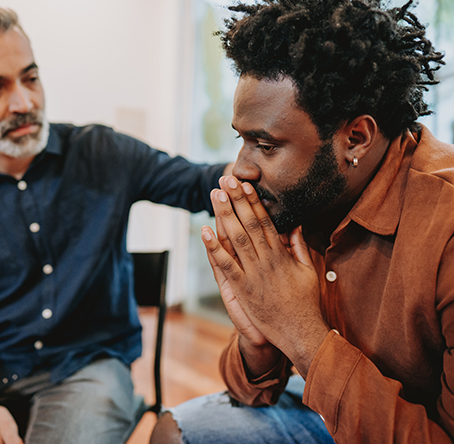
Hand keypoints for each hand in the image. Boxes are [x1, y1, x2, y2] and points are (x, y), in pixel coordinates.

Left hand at [202, 176, 329, 377]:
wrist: (301, 332)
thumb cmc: (305, 302)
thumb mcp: (308, 271)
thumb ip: (299, 247)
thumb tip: (294, 225)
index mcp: (281, 254)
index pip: (265, 221)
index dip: (253, 201)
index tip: (245, 184)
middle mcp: (266, 260)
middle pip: (248, 223)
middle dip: (236, 200)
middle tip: (226, 179)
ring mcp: (253, 274)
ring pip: (236, 238)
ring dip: (224, 215)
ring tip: (215, 195)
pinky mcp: (242, 289)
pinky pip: (225, 265)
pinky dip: (214, 248)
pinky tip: (205, 231)